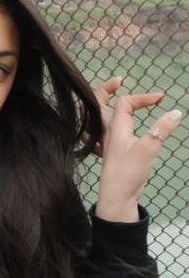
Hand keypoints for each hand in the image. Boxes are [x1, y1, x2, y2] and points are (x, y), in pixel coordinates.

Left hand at [93, 85, 182, 219]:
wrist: (117, 197)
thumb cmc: (128, 172)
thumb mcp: (149, 148)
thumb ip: (162, 129)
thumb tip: (177, 112)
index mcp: (115, 127)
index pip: (125, 102)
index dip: (143, 97)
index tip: (162, 99)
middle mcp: (108, 132)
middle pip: (100, 104)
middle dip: (107, 90)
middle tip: (119, 80)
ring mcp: (108, 142)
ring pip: (101, 118)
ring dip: (106, 105)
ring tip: (114, 96)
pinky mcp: (112, 152)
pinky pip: (104, 132)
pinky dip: (108, 124)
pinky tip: (115, 127)